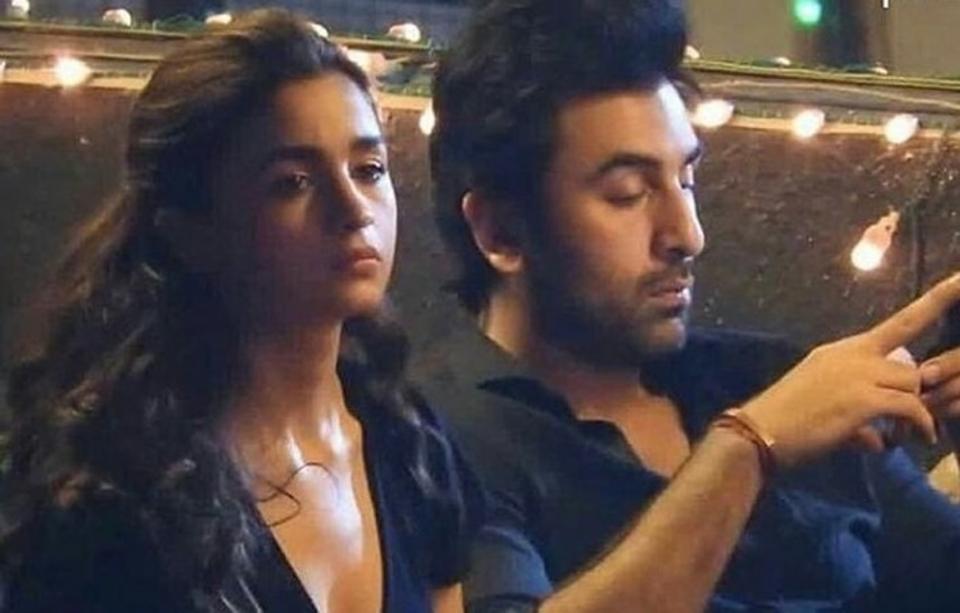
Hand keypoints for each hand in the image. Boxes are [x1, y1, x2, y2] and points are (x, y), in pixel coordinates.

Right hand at [739, 273, 959, 468]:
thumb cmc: (784, 420)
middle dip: (913, 397)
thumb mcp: (823, 400)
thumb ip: (857, 407)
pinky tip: (907, 441)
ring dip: (914, 415)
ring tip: (900, 437)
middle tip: (909, 426)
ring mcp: (859, 374)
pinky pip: (910, 408)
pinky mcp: (864, 399)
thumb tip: (878, 436)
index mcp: (843, 350)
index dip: (938, 299)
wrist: (759, 433)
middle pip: (910, 368)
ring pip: (912, 387)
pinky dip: (917, 426)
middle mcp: (853, 354)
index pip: (901, 321)